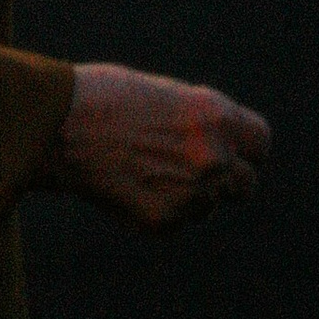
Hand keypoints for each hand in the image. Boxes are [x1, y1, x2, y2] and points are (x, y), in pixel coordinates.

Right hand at [50, 63, 270, 228]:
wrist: (57, 125)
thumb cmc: (104, 98)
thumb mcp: (166, 95)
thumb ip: (202, 123)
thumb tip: (225, 149)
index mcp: (216, 116)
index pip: (261, 143)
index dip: (244, 148)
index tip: (230, 151)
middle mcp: (214, 156)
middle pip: (245, 183)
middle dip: (224, 180)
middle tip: (187, 169)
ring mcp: (192, 193)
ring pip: (206, 206)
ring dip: (185, 195)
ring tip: (139, 168)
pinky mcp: (164, 222)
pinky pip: (175, 222)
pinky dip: (156, 211)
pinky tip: (125, 186)